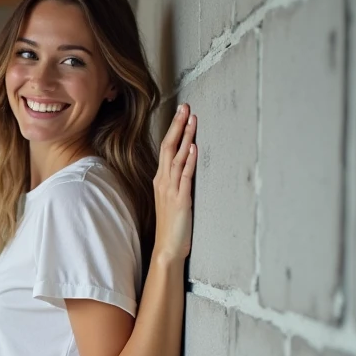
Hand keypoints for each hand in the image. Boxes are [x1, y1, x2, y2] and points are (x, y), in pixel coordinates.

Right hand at [153, 103, 197, 264]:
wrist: (167, 248)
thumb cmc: (172, 226)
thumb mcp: (173, 199)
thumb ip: (177, 182)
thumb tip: (188, 164)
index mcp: (161, 180)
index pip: (166, 148)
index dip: (174, 129)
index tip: (182, 112)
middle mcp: (163, 181)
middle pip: (168, 147)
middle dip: (177, 126)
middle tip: (185, 107)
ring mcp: (170, 190)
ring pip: (176, 157)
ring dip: (185, 138)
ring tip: (192, 120)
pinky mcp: (180, 199)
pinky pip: (184, 176)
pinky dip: (189, 161)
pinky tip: (194, 148)